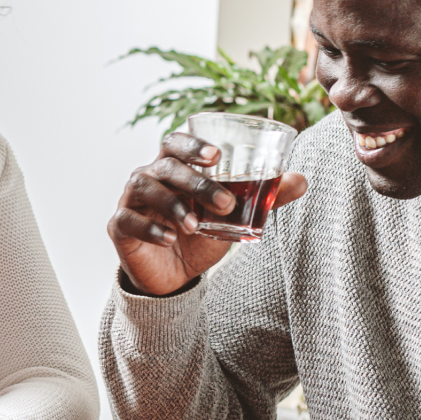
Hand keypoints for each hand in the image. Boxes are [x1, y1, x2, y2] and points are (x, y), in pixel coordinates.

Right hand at [108, 132, 306, 295]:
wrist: (173, 276)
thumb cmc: (199, 236)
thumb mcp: (232, 217)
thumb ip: (262, 197)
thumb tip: (301, 180)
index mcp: (173, 168)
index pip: (175, 143)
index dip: (193, 144)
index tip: (217, 155)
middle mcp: (148, 177)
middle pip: (165, 165)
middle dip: (195, 181)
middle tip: (225, 203)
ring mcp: (129, 200)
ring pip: (143, 187)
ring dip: (172, 204)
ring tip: (194, 226)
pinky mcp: (119, 226)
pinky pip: (128, 219)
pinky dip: (150, 227)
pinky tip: (170, 238)